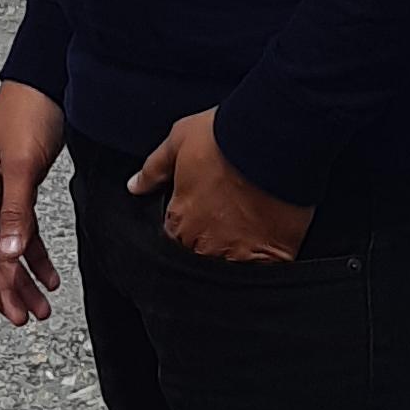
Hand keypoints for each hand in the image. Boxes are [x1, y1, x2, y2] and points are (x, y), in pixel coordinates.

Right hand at [0, 79, 65, 326]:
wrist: (48, 86)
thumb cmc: (26, 114)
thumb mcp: (20, 165)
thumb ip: (15, 211)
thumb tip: (10, 255)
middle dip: (4, 287)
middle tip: (23, 316)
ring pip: (6, 250)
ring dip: (22, 279)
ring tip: (41, 308)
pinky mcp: (17, 195)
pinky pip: (23, 235)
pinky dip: (36, 258)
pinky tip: (51, 279)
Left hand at [130, 107, 313, 263]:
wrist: (274, 138)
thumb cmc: (227, 136)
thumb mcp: (180, 139)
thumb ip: (154, 168)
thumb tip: (135, 185)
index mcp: (180, 219)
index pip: (172, 241)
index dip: (185, 232)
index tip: (198, 220)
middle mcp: (204, 242)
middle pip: (199, 260)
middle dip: (208, 247)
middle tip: (227, 223)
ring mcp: (238, 253)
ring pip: (230, 273)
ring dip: (235, 258)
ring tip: (248, 235)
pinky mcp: (272, 255)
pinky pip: (265, 273)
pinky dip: (265, 266)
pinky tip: (269, 248)